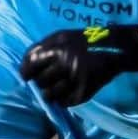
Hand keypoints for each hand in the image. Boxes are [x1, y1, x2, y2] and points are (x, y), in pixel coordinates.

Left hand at [20, 26, 137, 106]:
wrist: (114, 49)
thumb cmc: (82, 40)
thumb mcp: (60, 36)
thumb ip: (41, 48)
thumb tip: (23, 66)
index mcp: (57, 49)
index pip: (30, 65)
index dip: (25, 72)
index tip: (26, 77)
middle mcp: (65, 64)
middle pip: (40, 82)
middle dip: (40, 82)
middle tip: (45, 81)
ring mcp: (75, 79)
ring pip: (50, 95)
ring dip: (49, 94)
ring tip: (54, 90)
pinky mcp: (84, 92)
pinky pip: (64, 103)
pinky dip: (62, 100)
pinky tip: (65, 94)